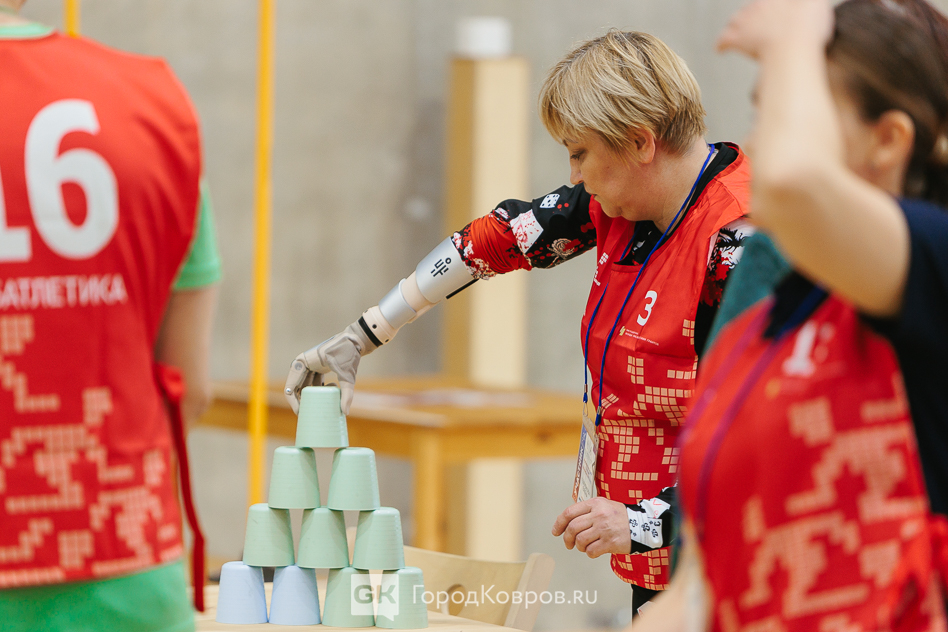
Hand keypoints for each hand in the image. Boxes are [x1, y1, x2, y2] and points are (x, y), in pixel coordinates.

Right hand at [284, 322, 372, 414]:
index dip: (293, 403)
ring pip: (305, 386)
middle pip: (296, 388)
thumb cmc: (349, 352)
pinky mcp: (317, 367)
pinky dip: (319, 391)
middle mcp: (302, 363)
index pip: (290, 388)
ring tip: (322, 404)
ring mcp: (309, 365)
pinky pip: (313, 383)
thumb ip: (347, 393)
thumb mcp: (347, 374)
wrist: (356, 339)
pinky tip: (328, 395)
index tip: (301, 414)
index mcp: (302, 363)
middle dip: (302, 402)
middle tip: (312, 413)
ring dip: (313, 396)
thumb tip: (345, 412)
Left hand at [551, 497, 630, 558]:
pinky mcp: (610, 543)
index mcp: (595, 504)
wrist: (643, 525)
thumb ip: (587, 510)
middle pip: (572, 528)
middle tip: (568, 543)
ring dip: (579, 546)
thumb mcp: (604, 505)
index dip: (559, 523)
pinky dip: (589, 553)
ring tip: (584, 546)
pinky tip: (594, 550)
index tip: (556, 531)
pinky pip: (591, 551)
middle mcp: (599, 515)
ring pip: (580, 541)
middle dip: (567, 538)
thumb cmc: (622, 516)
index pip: (569, 512)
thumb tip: (568, 522)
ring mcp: (604, 529)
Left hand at [717, 0, 832, 58]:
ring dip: (737, 27)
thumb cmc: (807, 27)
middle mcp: (757, 5)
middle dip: (754, 18)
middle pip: (751, 9)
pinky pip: (723, 39)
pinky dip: (722, 44)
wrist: (792, 46)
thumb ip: (811, 2)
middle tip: (762, 30)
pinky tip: (721, 49)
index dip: (770, 9)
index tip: (775, 15)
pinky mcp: (736, 38)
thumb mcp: (816, 4)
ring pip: (734, 20)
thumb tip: (809, 2)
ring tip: (741, 36)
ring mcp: (744, 21)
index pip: (766, 3)